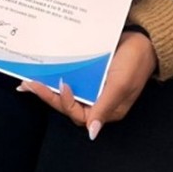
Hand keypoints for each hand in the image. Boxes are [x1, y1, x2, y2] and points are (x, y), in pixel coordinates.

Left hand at [17, 30, 157, 138]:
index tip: (62, 85)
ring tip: (29, 82)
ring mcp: (93, 88)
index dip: (66, 103)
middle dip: (48, 96)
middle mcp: (98, 101)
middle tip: (29, 85)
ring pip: (67, 93)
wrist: (144, 39)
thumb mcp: (120, 85)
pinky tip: (44, 71)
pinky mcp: (90, 74)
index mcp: (107, 109)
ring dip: (48, 87)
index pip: (79, 114)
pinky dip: (57, 75)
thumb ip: (104, 107)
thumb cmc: (136, 62)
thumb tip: (92, 132)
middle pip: (68, 105)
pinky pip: (71, 78)